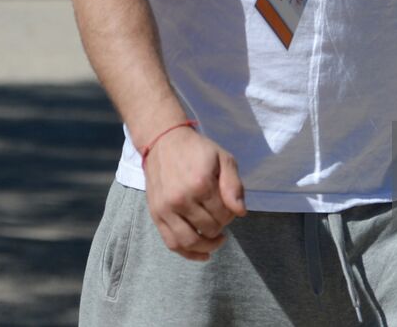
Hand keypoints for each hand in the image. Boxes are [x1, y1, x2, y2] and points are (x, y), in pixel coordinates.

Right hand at [142, 126, 247, 260]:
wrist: (163, 142)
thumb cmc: (197, 151)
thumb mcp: (223, 158)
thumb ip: (234, 185)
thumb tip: (240, 212)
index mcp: (200, 183)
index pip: (224, 214)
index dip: (231, 214)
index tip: (229, 206)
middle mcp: (181, 199)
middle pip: (209, 228)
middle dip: (221, 226)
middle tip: (221, 216)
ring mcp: (166, 209)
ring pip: (190, 241)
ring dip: (208, 246)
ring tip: (216, 241)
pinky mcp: (156, 215)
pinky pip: (172, 243)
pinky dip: (188, 254)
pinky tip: (203, 255)